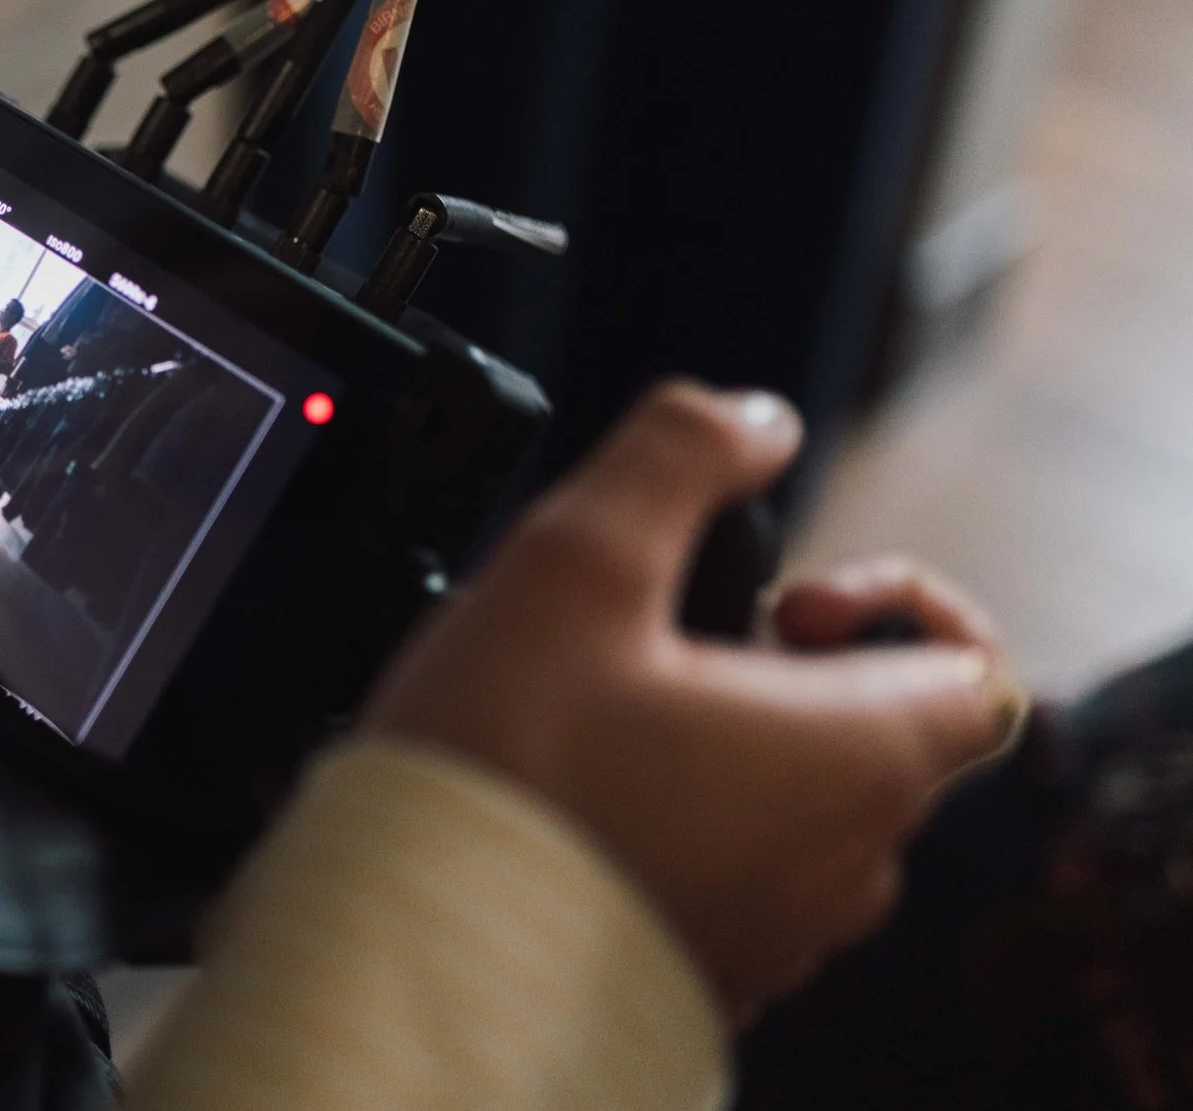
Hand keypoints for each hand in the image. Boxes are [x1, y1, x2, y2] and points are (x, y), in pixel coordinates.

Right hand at [361, 380, 1025, 1023]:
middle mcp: (848, 859)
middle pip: (872, 725)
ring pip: (796, 802)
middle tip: (655, 640)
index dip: (897, 597)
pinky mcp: (704, 970)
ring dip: (721, 739)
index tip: (785, 596)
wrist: (413, 952)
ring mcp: (780, 931)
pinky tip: (569, 788)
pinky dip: (678, 818)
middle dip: (774, 660)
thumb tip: (752, 419)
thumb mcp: (578, 555)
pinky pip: (730, 874)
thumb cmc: (506, 771)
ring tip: (593, 710)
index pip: (976, 667)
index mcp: (859, 755)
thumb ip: (679, 453)